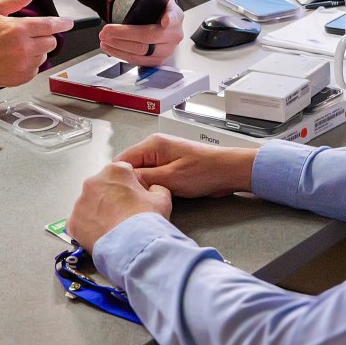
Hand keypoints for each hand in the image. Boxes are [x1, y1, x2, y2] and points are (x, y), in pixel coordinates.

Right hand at [0, 0, 75, 87]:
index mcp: (19, 29)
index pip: (50, 26)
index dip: (62, 23)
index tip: (68, 23)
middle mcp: (23, 49)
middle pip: (51, 42)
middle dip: (44, 36)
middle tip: (28, 34)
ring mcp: (21, 66)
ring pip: (44, 57)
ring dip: (37, 51)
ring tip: (16, 47)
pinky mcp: (17, 79)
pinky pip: (34, 70)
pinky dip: (30, 64)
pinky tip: (14, 59)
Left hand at [72, 161, 173, 247]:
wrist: (132, 245)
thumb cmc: (147, 219)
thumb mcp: (162, 198)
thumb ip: (156, 188)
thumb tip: (152, 190)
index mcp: (115, 171)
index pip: (122, 172)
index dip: (131, 185)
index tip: (135, 198)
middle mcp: (93, 182)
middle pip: (103, 187)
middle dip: (112, 198)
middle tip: (124, 215)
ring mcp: (80, 202)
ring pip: (90, 205)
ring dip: (99, 212)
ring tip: (114, 228)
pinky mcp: (72, 222)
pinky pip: (81, 223)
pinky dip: (89, 228)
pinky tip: (103, 236)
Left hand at [98, 1, 184, 65]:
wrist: (160, 23)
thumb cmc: (158, 9)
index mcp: (176, 16)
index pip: (174, 17)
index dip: (169, 19)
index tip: (164, 21)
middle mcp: (174, 35)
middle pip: (149, 37)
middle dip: (124, 34)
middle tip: (106, 31)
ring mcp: (167, 50)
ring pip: (141, 51)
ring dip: (119, 46)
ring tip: (104, 39)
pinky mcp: (157, 60)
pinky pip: (138, 61)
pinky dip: (121, 54)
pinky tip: (110, 47)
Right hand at [116, 135, 256, 198]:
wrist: (229, 172)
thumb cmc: (206, 171)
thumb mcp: (170, 178)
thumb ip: (144, 178)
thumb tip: (122, 181)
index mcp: (153, 144)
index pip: (122, 160)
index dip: (118, 178)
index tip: (116, 194)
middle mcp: (155, 147)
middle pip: (130, 167)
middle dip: (130, 183)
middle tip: (132, 199)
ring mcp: (162, 157)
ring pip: (141, 174)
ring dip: (142, 186)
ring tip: (144, 198)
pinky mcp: (169, 167)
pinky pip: (152, 177)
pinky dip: (151, 187)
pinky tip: (154, 195)